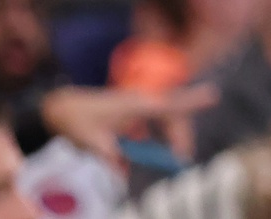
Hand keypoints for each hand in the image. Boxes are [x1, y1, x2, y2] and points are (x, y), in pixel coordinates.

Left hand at [41, 83, 217, 169]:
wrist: (56, 109)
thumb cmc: (76, 120)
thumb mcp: (93, 143)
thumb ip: (113, 159)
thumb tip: (126, 174)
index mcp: (136, 105)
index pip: (171, 104)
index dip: (194, 101)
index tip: (214, 96)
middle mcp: (140, 104)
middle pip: (172, 119)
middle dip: (179, 139)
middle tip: (180, 161)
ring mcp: (134, 109)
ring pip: (161, 124)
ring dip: (164, 142)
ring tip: (166, 159)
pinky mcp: (128, 117)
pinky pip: (147, 129)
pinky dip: (147, 143)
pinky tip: (132, 157)